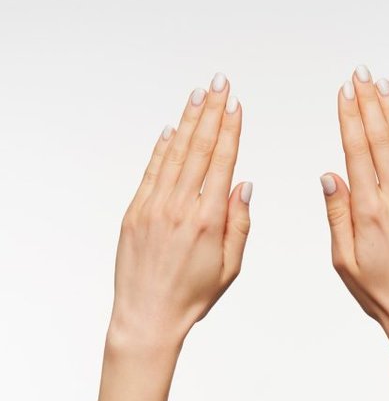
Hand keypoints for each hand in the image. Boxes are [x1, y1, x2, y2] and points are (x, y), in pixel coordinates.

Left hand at [109, 72, 252, 351]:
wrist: (147, 316)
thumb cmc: (191, 297)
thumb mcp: (229, 268)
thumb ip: (239, 224)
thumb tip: (242, 185)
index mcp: (207, 222)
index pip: (221, 163)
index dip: (230, 130)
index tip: (235, 105)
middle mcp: (179, 208)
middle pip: (198, 149)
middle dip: (211, 113)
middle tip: (219, 84)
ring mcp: (153, 207)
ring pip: (174, 154)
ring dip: (187, 122)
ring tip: (198, 95)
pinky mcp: (134, 213)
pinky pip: (151, 171)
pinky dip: (161, 148)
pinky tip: (171, 129)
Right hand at [321, 66, 388, 355]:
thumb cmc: (381, 292)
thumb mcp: (345, 261)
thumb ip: (338, 216)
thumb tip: (330, 176)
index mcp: (369, 213)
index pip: (357, 153)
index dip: (350, 118)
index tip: (344, 92)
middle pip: (382, 140)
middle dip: (369, 103)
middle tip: (361, 74)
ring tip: (383, 86)